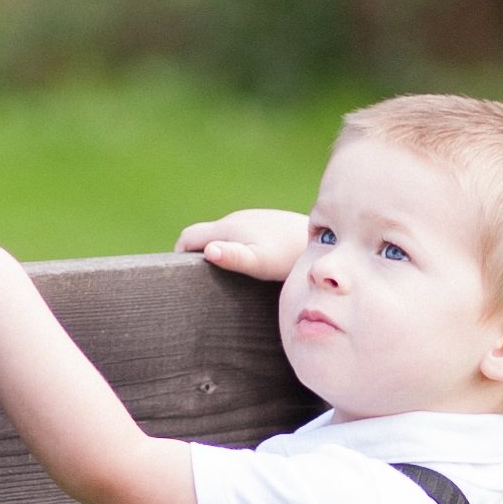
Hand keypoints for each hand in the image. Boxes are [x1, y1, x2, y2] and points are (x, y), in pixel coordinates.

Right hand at [177, 209, 308, 281]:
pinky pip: (242, 238)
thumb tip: (208, 251)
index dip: (179, 254)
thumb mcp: (259, 261)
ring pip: (224, 237)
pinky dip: (237, 251)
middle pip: (205, 236)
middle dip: (196, 255)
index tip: (178, 275)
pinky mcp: (266, 227)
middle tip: (197, 283)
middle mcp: (236, 220)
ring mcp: (252, 222)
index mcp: (227, 227)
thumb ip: (232, 257)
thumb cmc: (287, 255)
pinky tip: (249, 270)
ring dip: (218, 253)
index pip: (189, 236)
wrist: (324, 239)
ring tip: (221, 281)